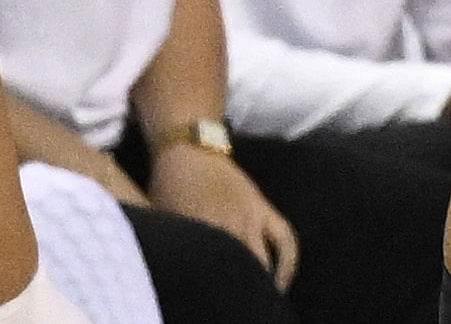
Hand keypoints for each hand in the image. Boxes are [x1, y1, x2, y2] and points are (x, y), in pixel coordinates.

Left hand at [149, 142, 299, 291]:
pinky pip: (285, 239)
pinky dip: (287, 263)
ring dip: (263, 283)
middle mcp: (228, 227)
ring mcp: (249, 218)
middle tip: (237, 304)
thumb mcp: (162, 216)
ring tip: (260, 300)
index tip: (215, 300)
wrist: (188, 146)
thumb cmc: (168, 184)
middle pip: (242, 270)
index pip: (214, 269)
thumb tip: (177, 272)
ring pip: (264, 261)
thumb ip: (175, 245)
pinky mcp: (263, 208)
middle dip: (241, 289)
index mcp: (200, 231)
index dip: (216, 289)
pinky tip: (280, 282)